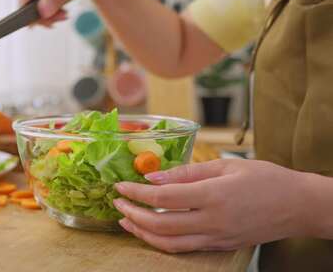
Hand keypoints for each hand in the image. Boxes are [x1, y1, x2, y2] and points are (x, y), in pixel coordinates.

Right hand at [19, 0, 111, 26]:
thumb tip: (43, 13)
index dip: (24, 8)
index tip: (30, 25)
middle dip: (40, 14)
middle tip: (55, 23)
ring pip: (33, 0)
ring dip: (45, 13)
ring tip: (64, 16)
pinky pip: (41, 0)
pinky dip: (49, 9)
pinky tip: (61, 12)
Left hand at [113, 159, 308, 252]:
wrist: (297, 205)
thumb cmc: (264, 178)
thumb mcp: (225, 165)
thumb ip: (187, 171)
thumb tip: (154, 176)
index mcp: (213, 196)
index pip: (163, 198)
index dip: (137, 193)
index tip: (120, 186)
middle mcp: (213, 221)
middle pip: (161, 225)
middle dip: (132, 214)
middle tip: (117, 202)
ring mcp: (216, 238)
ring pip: (169, 244)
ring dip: (142, 233)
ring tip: (125, 220)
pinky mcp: (219, 246)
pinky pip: (184, 249)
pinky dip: (162, 242)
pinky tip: (150, 231)